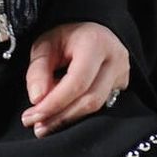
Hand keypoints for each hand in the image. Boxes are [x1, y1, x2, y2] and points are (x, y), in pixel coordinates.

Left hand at [20, 22, 129, 136]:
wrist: (90, 31)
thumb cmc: (66, 37)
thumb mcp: (46, 44)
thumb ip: (38, 69)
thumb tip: (37, 98)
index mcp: (95, 43)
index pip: (78, 81)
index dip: (55, 102)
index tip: (34, 115)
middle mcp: (115, 58)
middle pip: (90, 99)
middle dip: (60, 116)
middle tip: (37, 126)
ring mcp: (122, 73)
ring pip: (96, 108)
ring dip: (67, 119)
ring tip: (44, 124)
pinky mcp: (122, 85)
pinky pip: (101, 107)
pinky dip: (77, 114)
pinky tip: (61, 114)